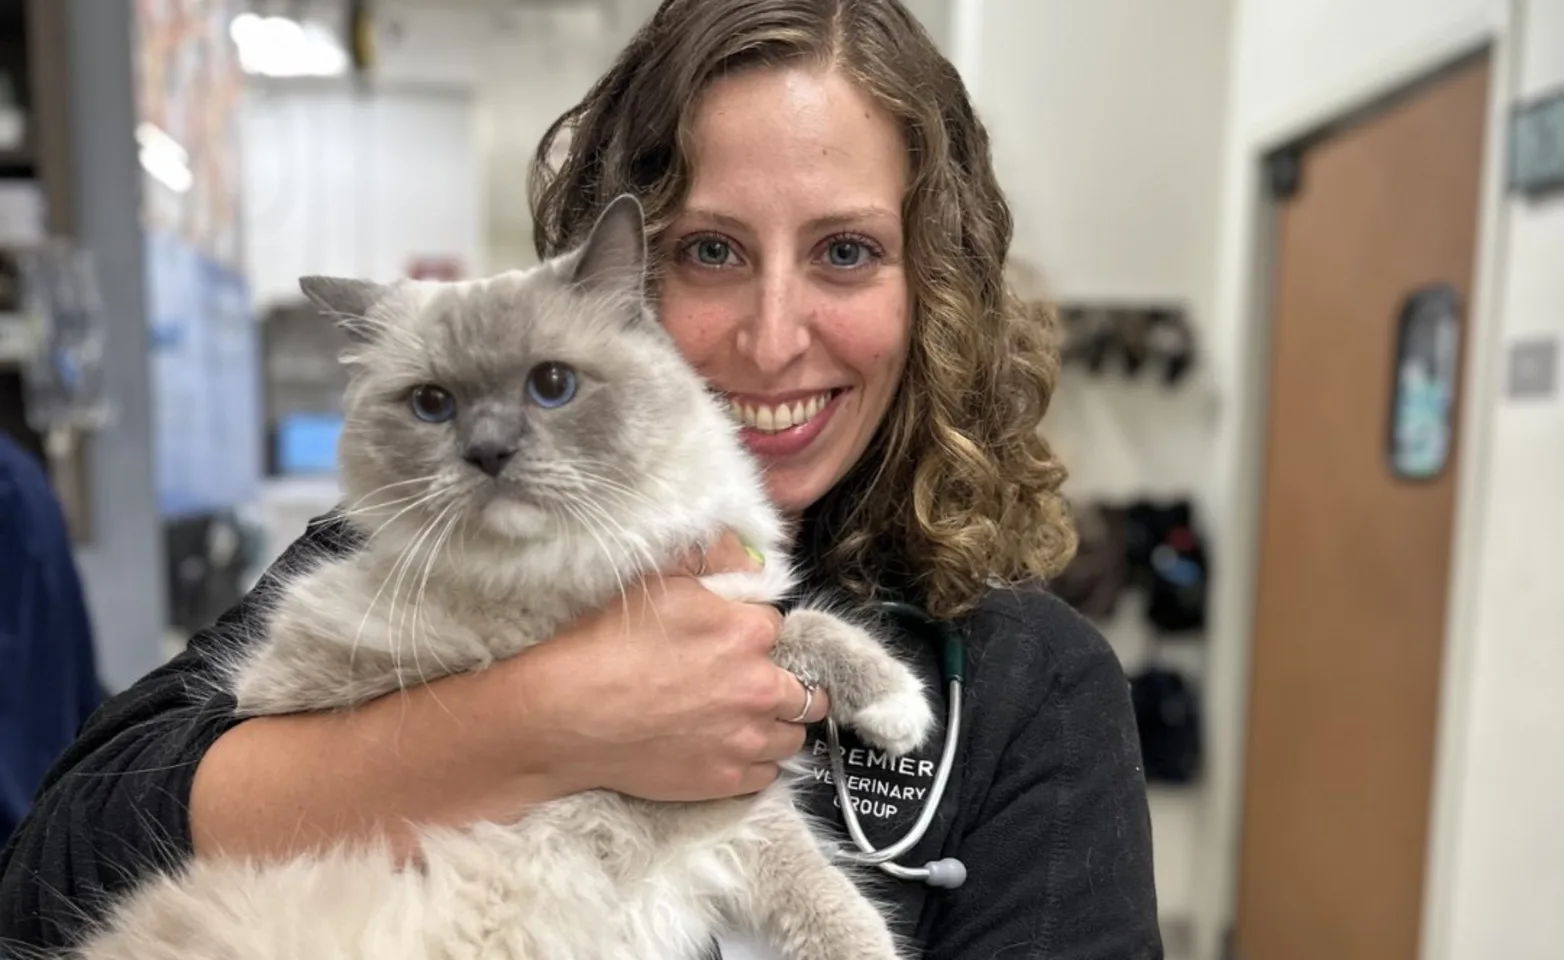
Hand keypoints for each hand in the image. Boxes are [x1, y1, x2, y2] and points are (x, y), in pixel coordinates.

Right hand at [514, 531, 829, 801]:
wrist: (570, 715)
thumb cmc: (608, 646)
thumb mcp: (660, 582)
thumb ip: (714, 563)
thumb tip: (748, 557)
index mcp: (747, 633)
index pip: (781, 628)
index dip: (758, 634)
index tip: (740, 642)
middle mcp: (759, 687)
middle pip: (806, 690)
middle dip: (789, 685)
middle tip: (759, 685)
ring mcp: (746, 739)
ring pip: (795, 736)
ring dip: (779, 726)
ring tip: (749, 720)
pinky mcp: (728, 779)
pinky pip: (769, 773)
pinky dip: (758, 762)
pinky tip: (732, 749)